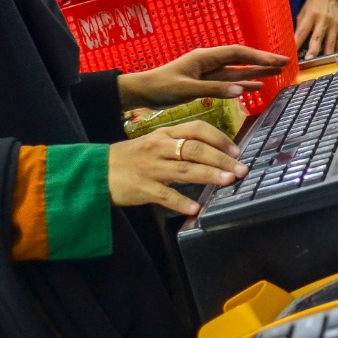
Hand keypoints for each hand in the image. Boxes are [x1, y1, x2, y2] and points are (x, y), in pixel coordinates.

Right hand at [108, 121, 248, 216]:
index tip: (236, 150)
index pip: (196, 129)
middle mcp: (160, 148)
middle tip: (241, 169)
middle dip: (221, 159)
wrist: (96, 172)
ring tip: (228, 181)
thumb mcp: (155, 144)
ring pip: (184, 170)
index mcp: (165, 135)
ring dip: (209, 175)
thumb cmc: (131, 158)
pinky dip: (182, 202)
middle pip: (195, 149)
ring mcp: (150, 168)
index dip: (219, 138)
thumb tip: (214, 153)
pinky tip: (196, 208)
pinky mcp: (141, 188)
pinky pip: (165, 195)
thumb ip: (180, 146)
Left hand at [117, 46, 289, 109]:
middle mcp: (209, 62)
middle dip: (263, 60)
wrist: (142, 92)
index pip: (238, 53)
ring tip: (277, 72)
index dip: (258, 56)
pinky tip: (256, 86)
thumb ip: (214, 89)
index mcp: (205, 57)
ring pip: (238, 70)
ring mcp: (208, 72)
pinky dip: (243, 83)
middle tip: (285, 62)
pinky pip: (229, 81)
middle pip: (242, 59)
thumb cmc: (161, 87)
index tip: (276, 60)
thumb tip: (240, 89)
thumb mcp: (187, 89)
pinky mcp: (205, 83)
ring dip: (256, 71)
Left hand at [293, 0, 337, 59]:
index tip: (292, 54)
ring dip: (325, 55)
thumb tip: (292, 42)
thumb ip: (299, 26)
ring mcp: (334, 24)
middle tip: (309, 61)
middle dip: (313, 51)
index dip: (297, 44)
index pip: (301, 33)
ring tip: (321, 64)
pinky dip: (336, 50)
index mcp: (310, 15)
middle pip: (317, 39)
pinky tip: (332, 57)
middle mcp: (323, 20)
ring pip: (330, 44)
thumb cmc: (312, 4)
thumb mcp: (302, 12)